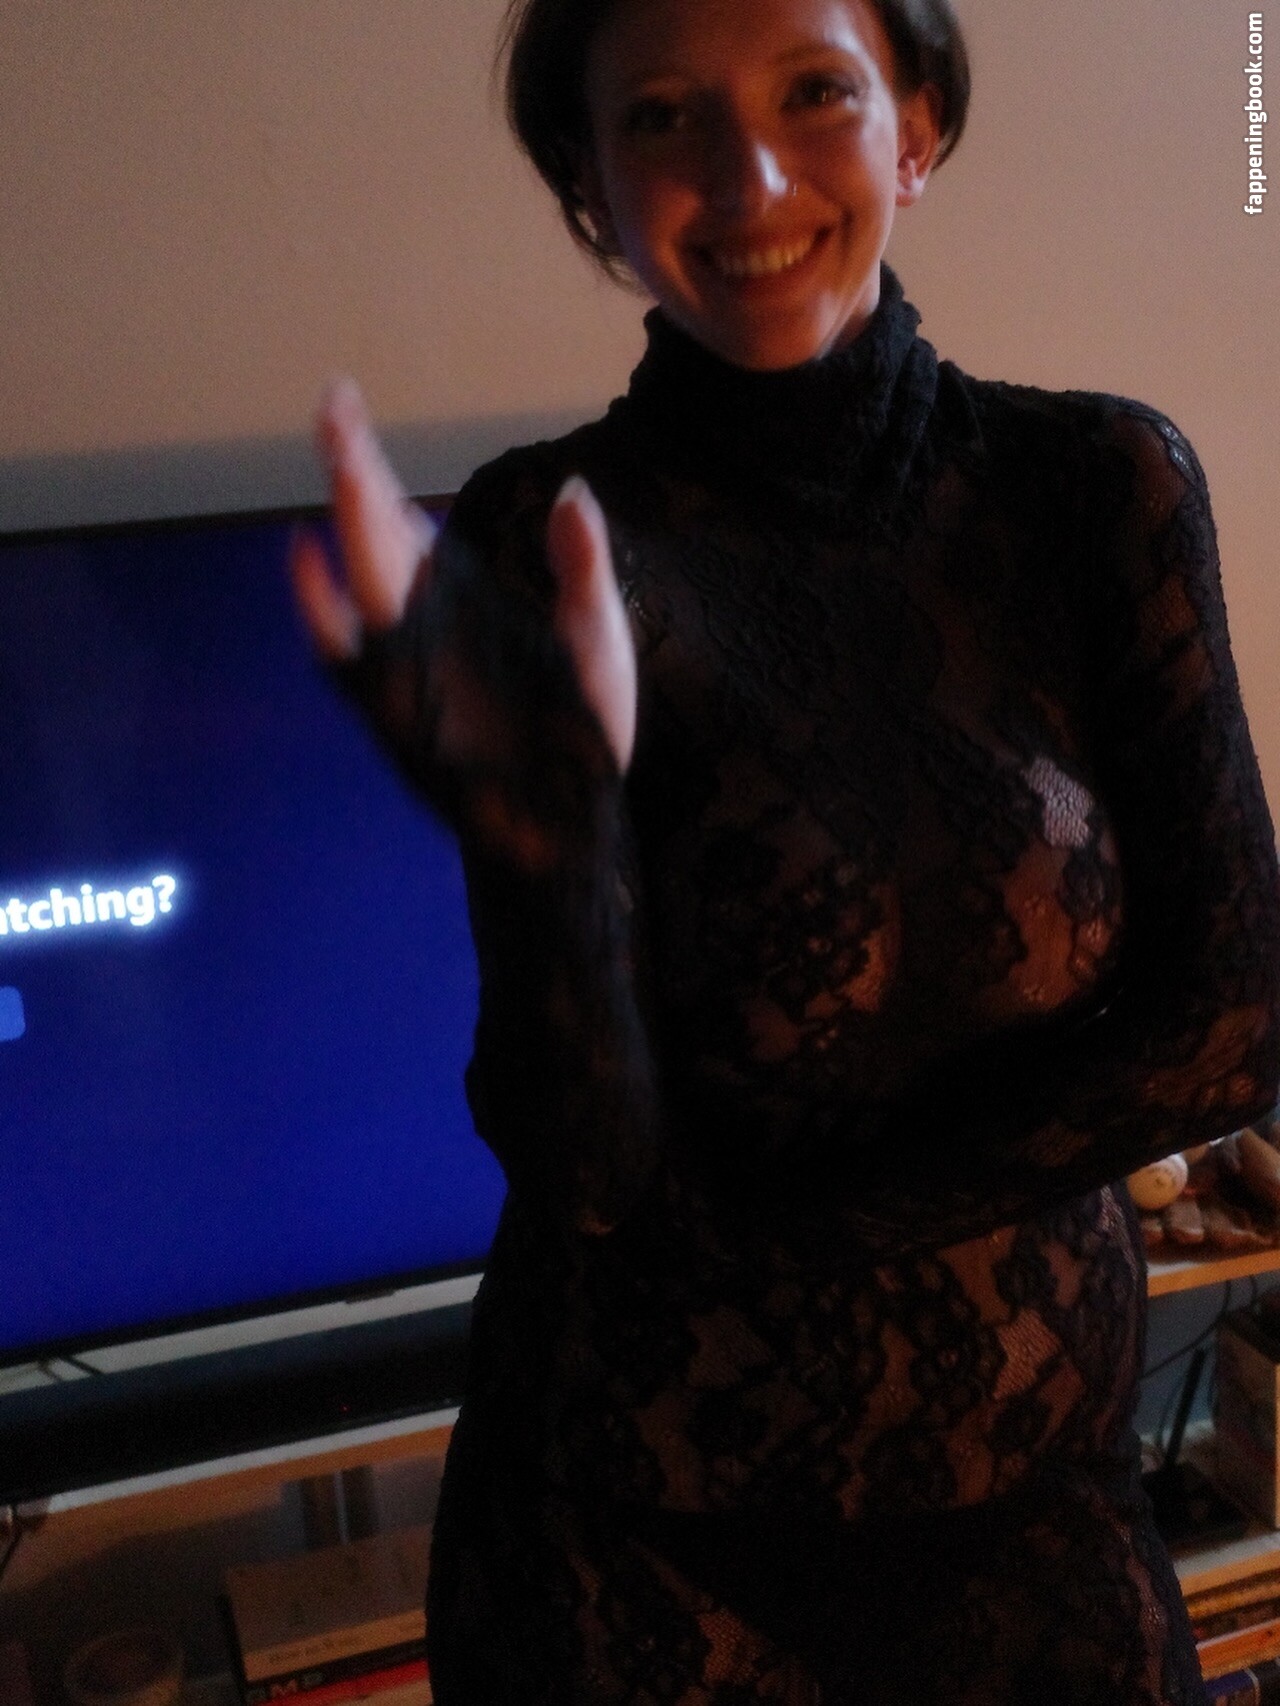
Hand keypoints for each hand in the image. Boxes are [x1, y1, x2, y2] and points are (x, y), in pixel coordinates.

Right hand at [290, 379, 635, 772]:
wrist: (575, 824)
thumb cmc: (583, 736)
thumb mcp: (597, 637)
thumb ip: (581, 567)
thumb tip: (572, 491)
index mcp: (459, 605)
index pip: (405, 526)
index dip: (376, 474)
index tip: (350, 412)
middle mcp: (422, 628)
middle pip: (375, 536)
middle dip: (354, 470)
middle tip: (334, 402)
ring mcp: (409, 668)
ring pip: (364, 581)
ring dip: (349, 520)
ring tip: (342, 456)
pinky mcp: (403, 714)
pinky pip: (348, 660)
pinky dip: (322, 613)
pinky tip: (309, 555)